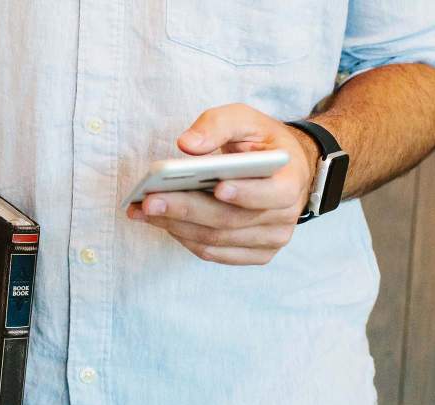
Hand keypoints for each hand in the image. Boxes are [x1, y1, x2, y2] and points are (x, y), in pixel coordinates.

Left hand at [127, 103, 318, 265]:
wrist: (283, 170)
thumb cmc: (262, 143)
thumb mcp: (246, 120)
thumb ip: (218, 125)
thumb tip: (186, 144)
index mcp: (291, 180)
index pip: (271, 193)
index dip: (244, 193)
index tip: (216, 186)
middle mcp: (285, 216)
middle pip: (230, 220)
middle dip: (186, 210)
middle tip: (150, 201)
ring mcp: (271, 240)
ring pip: (217, 240)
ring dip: (176, 227)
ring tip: (143, 211)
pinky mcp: (255, 254)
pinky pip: (214, 252)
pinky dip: (185, 239)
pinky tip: (162, 223)